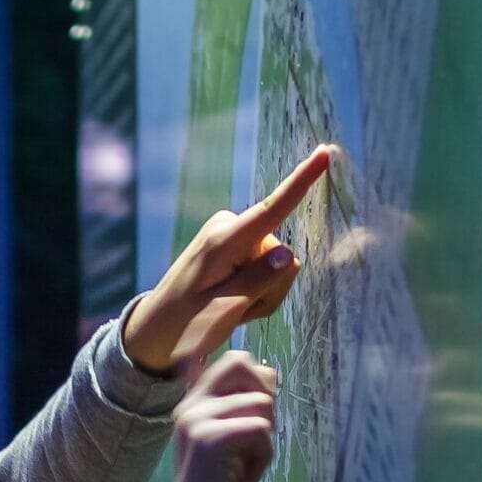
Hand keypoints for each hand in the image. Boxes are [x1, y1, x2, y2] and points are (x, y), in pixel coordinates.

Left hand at [123, 145, 333, 375]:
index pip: (272, 209)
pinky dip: (257, 292)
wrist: (157, 328)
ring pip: (280, 266)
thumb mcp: (222, 310)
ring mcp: (234, 235)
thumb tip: (287, 255)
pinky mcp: (238, 245)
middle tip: (236, 309)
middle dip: (270, 289)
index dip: (301, 181)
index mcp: (223, 241)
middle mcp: (230, 228)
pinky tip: (232, 302)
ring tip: (230, 307)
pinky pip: (269, 268)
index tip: (323, 153)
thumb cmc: (185, 323)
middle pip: (283, 257)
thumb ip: (257, 282)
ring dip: (263, 294)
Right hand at [167, 352, 276, 481]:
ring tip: (243, 463)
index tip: (254, 414)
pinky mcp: (207, 438)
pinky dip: (262, 455)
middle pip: (243, 364)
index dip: (258, 378)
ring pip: (260, 403)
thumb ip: (247, 404)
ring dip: (264, 437)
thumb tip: (270, 370)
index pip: (232, 359)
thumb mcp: (236, 439)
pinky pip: (260, 429)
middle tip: (255, 435)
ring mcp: (195, 419)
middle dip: (263, 397)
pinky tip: (242, 474)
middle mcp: (189, 405)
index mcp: (193, 403)